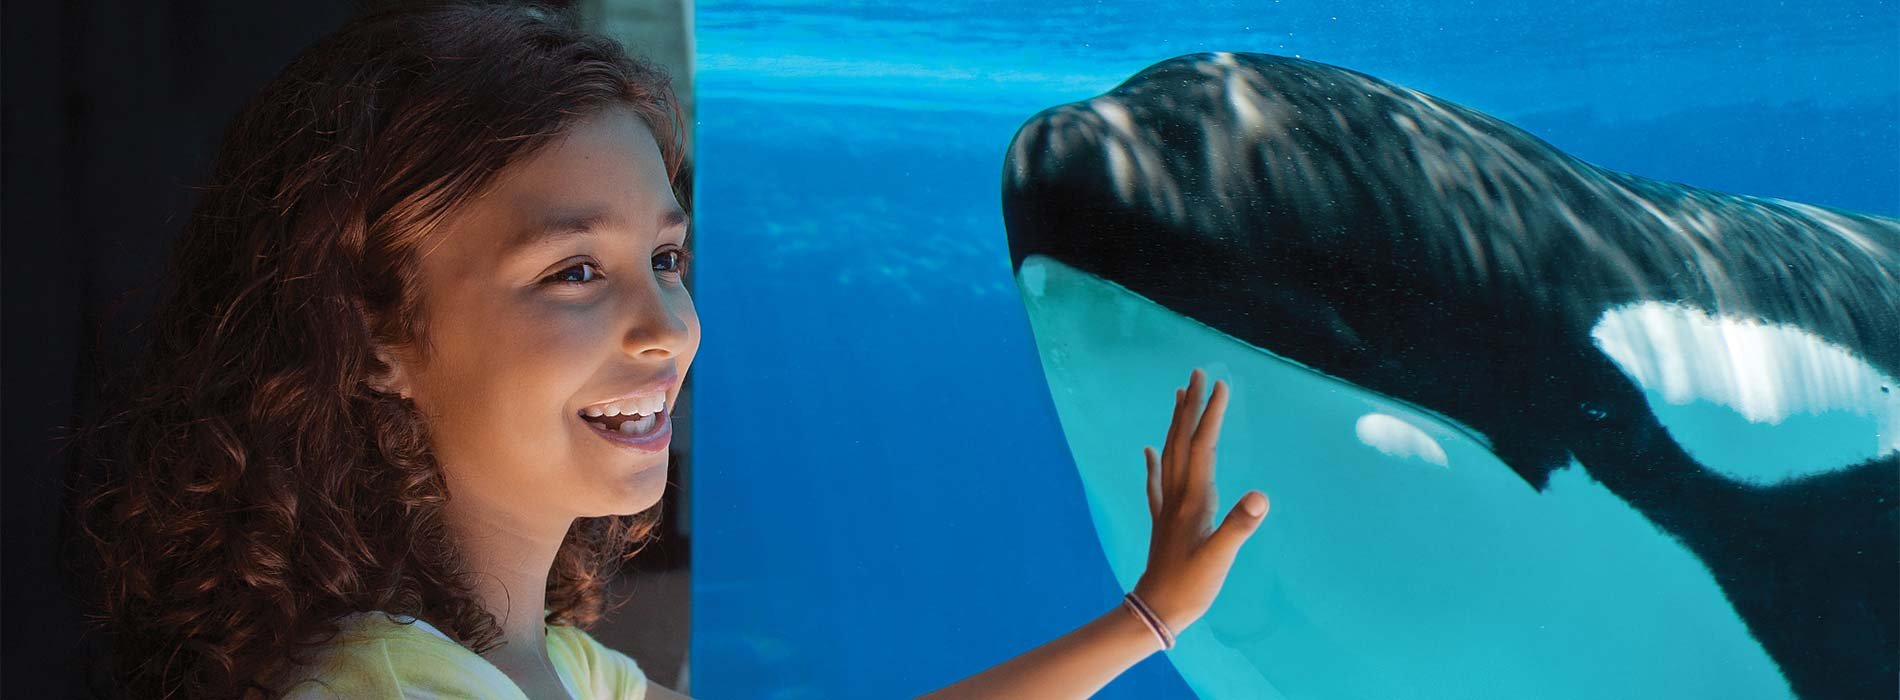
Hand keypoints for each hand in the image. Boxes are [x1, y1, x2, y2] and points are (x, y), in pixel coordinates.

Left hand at [1132, 368, 1269, 634]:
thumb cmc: (1191, 586)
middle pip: (1182, 441)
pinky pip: (1156, 483)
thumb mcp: (1220, 558)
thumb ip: (1239, 526)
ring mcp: (1167, 507)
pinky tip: (1149, 451)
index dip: (1211, 415)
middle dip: (1190, 406)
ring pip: (1169, 454)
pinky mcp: (1162, 520)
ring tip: (1178, 397)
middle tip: (1196, 374)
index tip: (1220, 385)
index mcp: (1193, 499)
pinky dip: (1154, 462)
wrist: (1156, 609)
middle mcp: (1177, 495)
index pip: (1203, 446)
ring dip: (1175, 424)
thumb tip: (1261, 496)